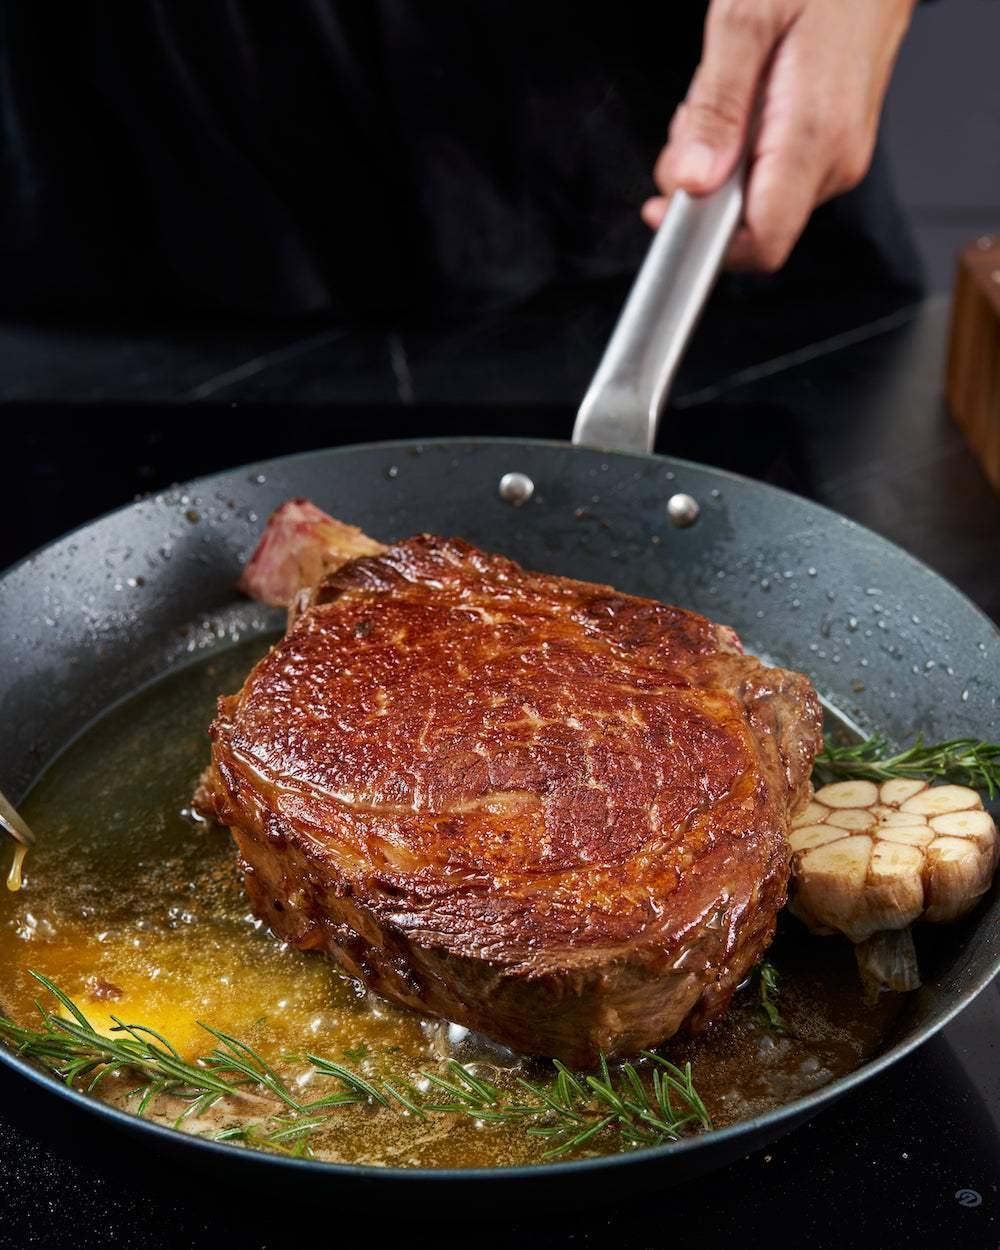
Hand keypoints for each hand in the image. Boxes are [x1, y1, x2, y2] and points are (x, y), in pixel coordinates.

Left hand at [642, 0, 916, 271]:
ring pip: (756, 199)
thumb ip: (716, 108)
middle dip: (703, 186)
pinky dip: (742, 147)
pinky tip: (747, 98)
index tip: (665, 208)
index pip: (762, 242)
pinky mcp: (835, 147)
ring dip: (721, 161)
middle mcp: (836, 159)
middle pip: (749, 223)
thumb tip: (694, 181)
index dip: (704, 240)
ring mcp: (840, 156)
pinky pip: (773, 172)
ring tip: (727, 92)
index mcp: (816, 135)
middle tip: (695, 118)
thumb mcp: (745, 17)